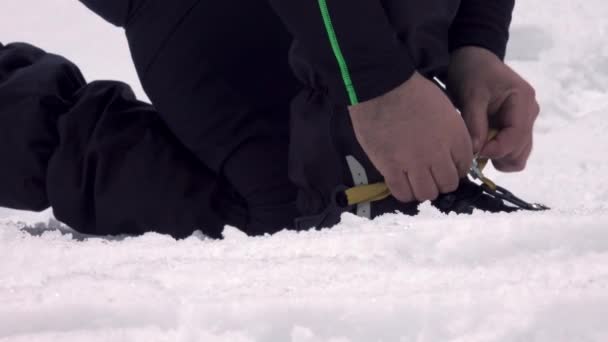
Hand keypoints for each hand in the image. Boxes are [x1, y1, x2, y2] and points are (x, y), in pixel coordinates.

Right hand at [349, 72, 472, 201]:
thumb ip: (451, 134)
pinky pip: (402, 193)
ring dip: (423, 189)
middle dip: (440, 181)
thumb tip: (448, 153)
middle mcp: (439, 155)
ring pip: (427, 193)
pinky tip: (401, 183)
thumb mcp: (445, 110)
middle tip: (429, 174)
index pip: (464, 168)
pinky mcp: (391, 168)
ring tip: (414, 180)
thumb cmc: (414, 92)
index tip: (445, 165)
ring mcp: (414, 164)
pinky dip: (404, 193)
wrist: (384, 87)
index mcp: (456, 138)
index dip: (455, 169)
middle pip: (447, 185)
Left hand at [448, 46, 539, 171]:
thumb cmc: (473, 72)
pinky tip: (482, 144)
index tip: (474, 152)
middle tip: (474, 148)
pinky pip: (512, 148)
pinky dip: (497, 153)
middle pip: (520, 150)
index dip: (496, 150)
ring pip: (518, 154)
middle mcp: (530, 113)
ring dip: (498, 157)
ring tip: (478, 145)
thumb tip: (476, 151)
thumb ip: (474, 122)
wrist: (475, 59)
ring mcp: (525, 121)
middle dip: (497, 155)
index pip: (517, 137)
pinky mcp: (516, 126)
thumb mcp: (471, 94)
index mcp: (523, 101)